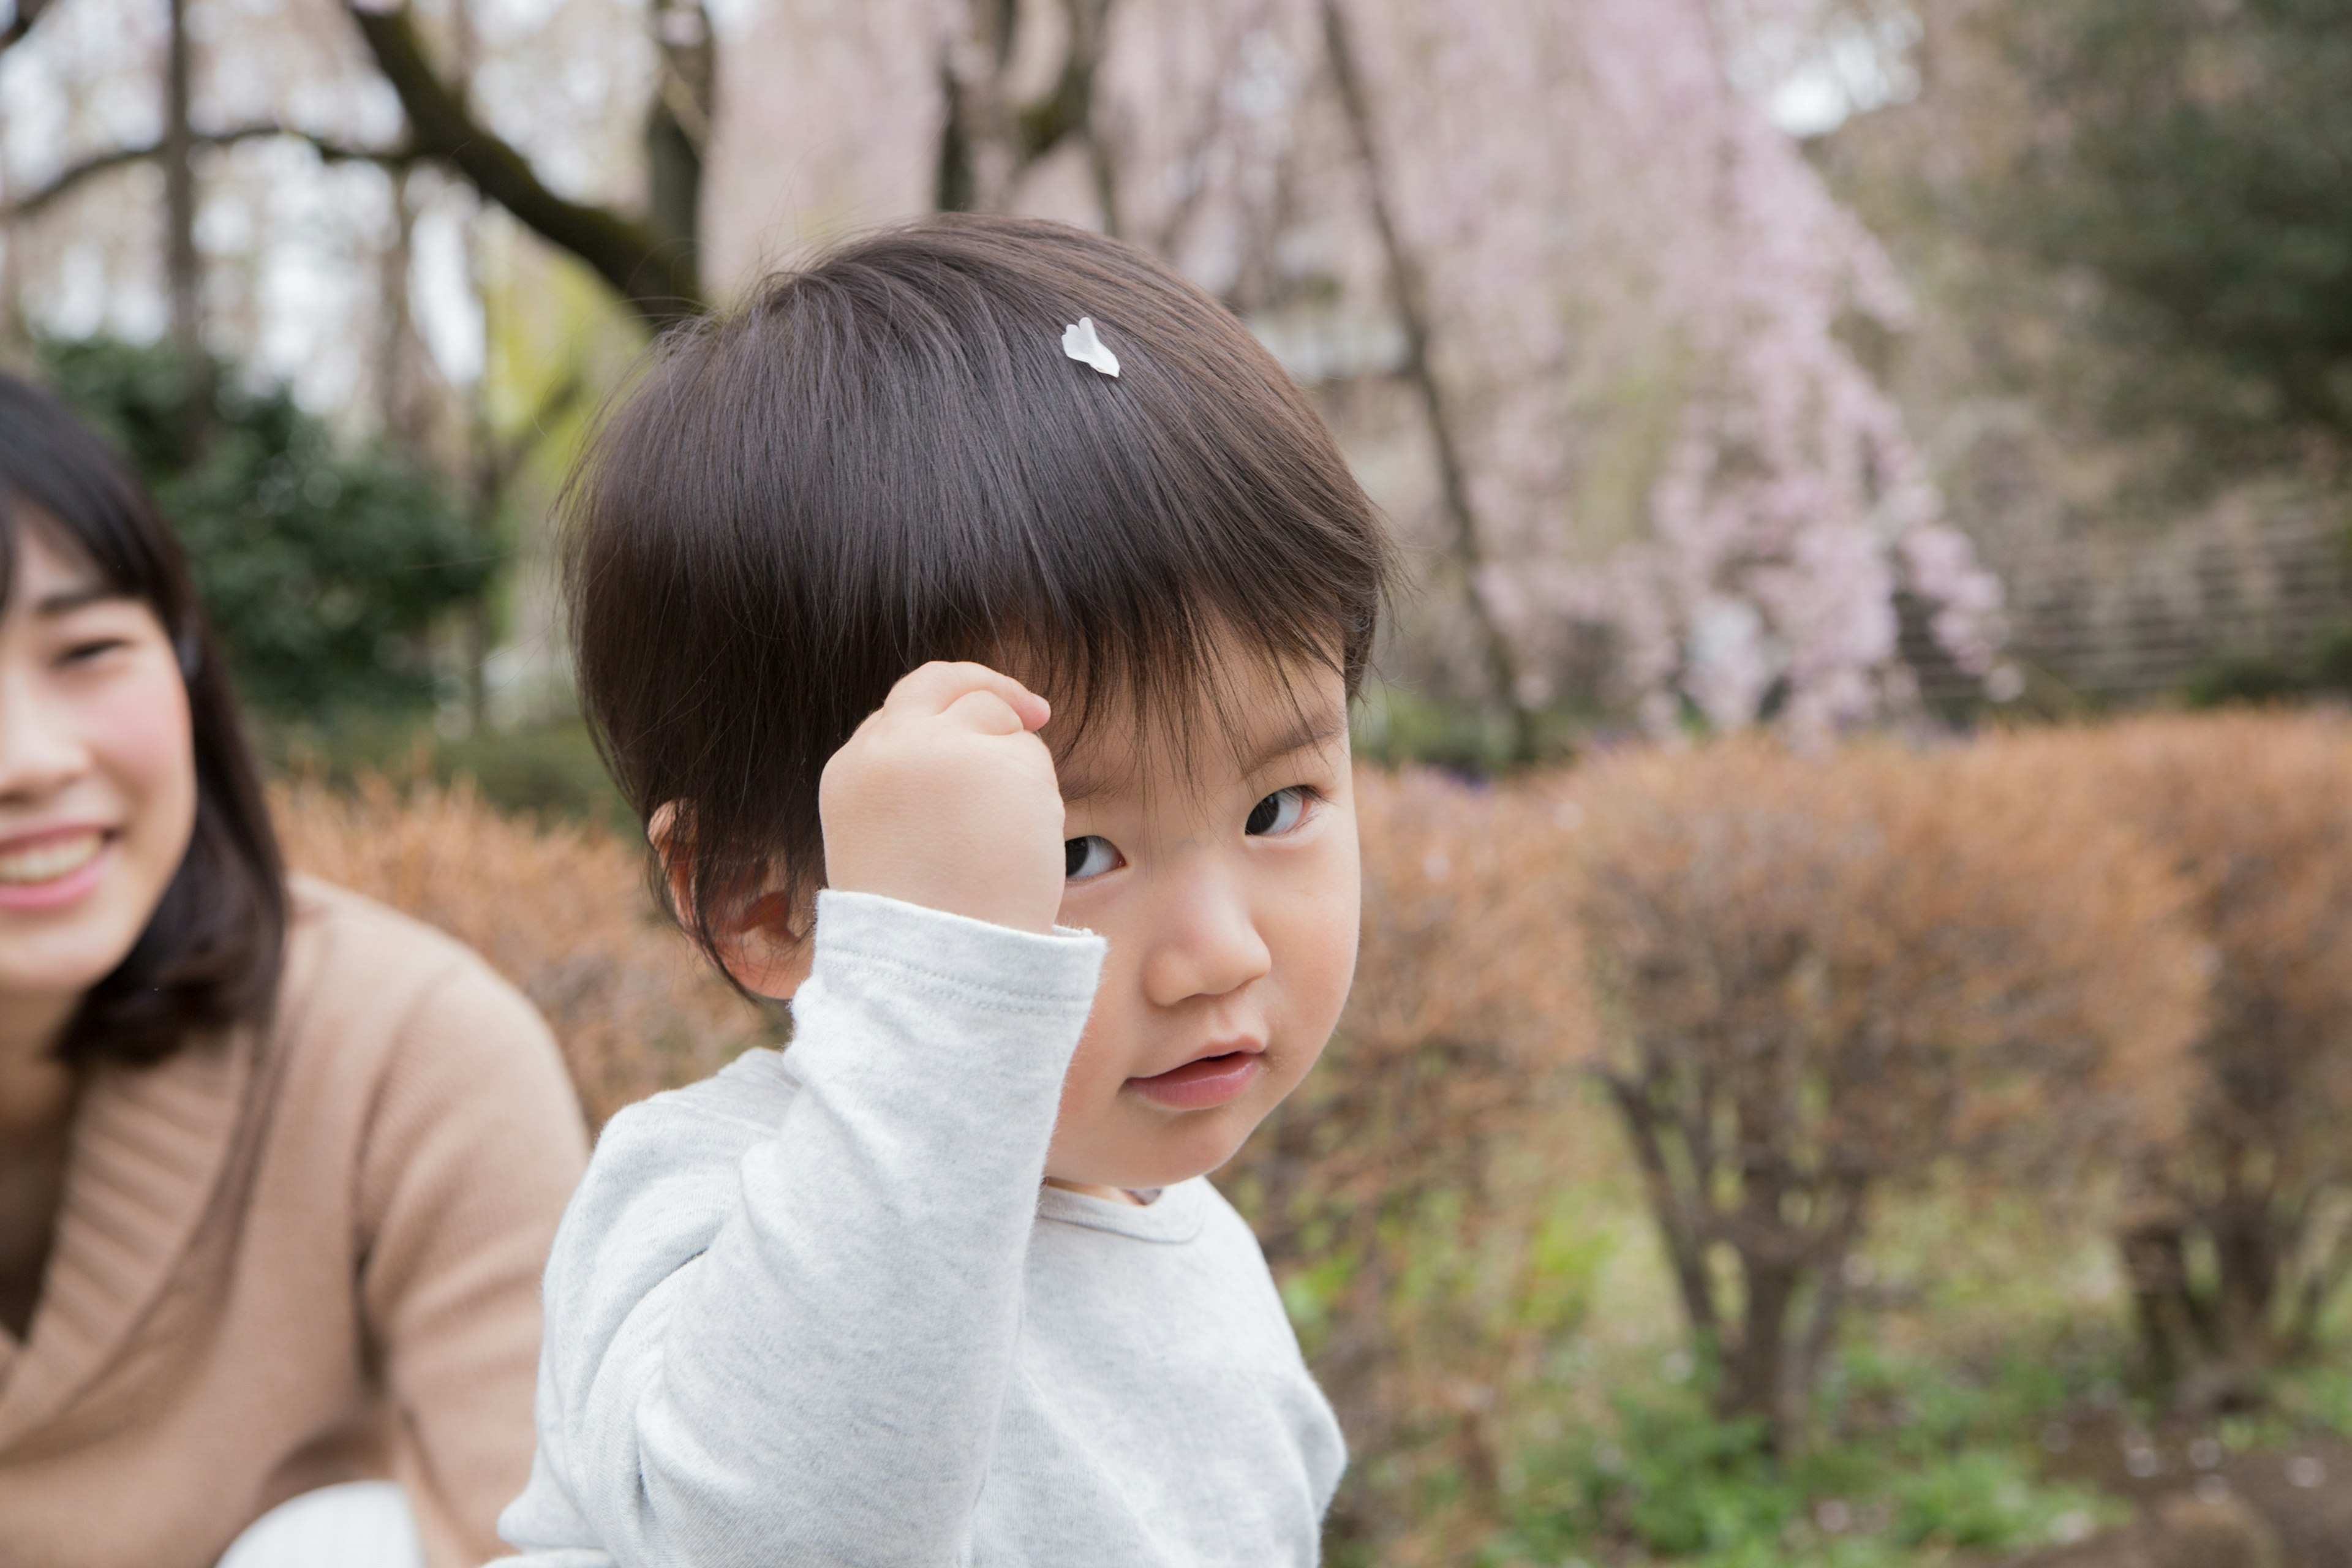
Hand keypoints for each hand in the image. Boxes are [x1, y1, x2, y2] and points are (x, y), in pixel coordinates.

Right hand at [819, 662, 1065, 933]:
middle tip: (1034, 710)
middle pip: (945, 683)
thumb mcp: (888, 841)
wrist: (939, 964)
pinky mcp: (998, 760)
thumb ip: (911, 786)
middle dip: (991, 686)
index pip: (900, 712)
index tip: (976, 719)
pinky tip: (1018, 848)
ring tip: (998, 848)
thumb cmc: (922, 925)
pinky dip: (1040, 799)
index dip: (944, 713)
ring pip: (1000, 724)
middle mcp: (891, 747)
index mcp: (851, 770)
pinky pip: (1034, 759)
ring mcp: (944, 747)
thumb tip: (970, 742)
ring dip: (1017, 773)